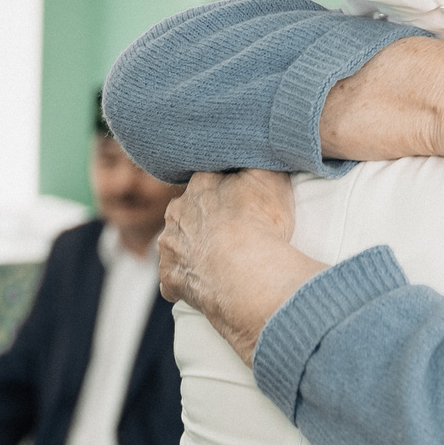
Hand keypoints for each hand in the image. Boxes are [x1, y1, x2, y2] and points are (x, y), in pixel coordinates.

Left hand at [158, 171, 324, 360]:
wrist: (245, 270)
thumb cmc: (262, 222)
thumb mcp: (273, 179)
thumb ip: (260, 164)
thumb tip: (256, 156)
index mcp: (201, 184)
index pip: (209, 181)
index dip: (225, 193)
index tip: (240, 204)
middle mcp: (177, 211)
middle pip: (188, 212)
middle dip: (204, 221)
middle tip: (232, 236)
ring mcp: (170, 246)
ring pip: (178, 245)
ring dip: (195, 251)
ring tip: (222, 264)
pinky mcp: (170, 278)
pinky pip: (175, 280)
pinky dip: (188, 284)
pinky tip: (209, 287)